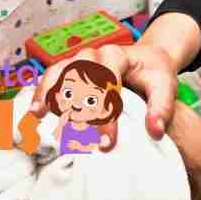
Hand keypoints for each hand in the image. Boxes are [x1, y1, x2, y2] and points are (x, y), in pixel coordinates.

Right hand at [29, 42, 178, 150]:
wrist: (147, 60)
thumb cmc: (154, 73)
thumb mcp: (165, 85)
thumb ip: (162, 107)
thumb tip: (155, 131)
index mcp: (117, 55)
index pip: (107, 84)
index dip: (106, 116)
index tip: (108, 144)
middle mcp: (94, 55)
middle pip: (79, 78)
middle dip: (78, 109)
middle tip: (79, 139)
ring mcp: (78, 60)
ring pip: (59, 73)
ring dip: (48, 93)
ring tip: (39, 115)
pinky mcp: (69, 70)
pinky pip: (51, 77)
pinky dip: (41, 91)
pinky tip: (35, 111)